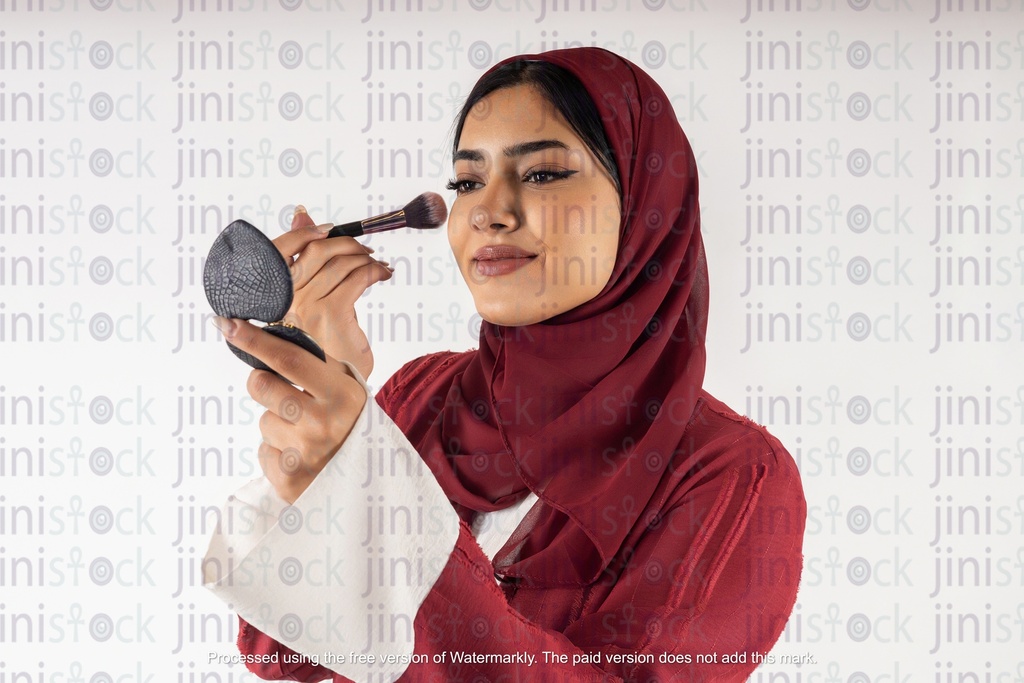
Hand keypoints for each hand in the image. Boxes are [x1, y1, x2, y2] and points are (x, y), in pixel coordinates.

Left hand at [214, 316, 366, 503]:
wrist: (368, 481)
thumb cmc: (352, 425)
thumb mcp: (348, 390)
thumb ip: (316, 365)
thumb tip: (271, 336)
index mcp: (341, 395)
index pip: (288, 360)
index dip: (254, 340)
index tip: (227, 325)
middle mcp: (322, 423)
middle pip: (262, 385)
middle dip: (263, 383)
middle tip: (286, 394)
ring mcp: (303, 453)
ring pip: (263, 421)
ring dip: (277, 423)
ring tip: (304, 435)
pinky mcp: (287, 480)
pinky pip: (263, 451)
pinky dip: (277, 452)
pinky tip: (300, 456)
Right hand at [273, 206, 392, 379]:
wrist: (332, 391)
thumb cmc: (318, 348)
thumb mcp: (308, 302)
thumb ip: (304, 262)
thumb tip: (301, 215)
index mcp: (273, 295)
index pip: (279, 249)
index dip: (303, 231)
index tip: (328, 228)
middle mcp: (285, 300)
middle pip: (315, 251)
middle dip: (343, 243)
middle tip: (362, 249)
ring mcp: (307, 307)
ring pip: (340, 263)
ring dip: (363, 257)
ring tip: (377, 264)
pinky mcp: (332, 315)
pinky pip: (358, 278)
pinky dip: (375, 270)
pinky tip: (383, 274)